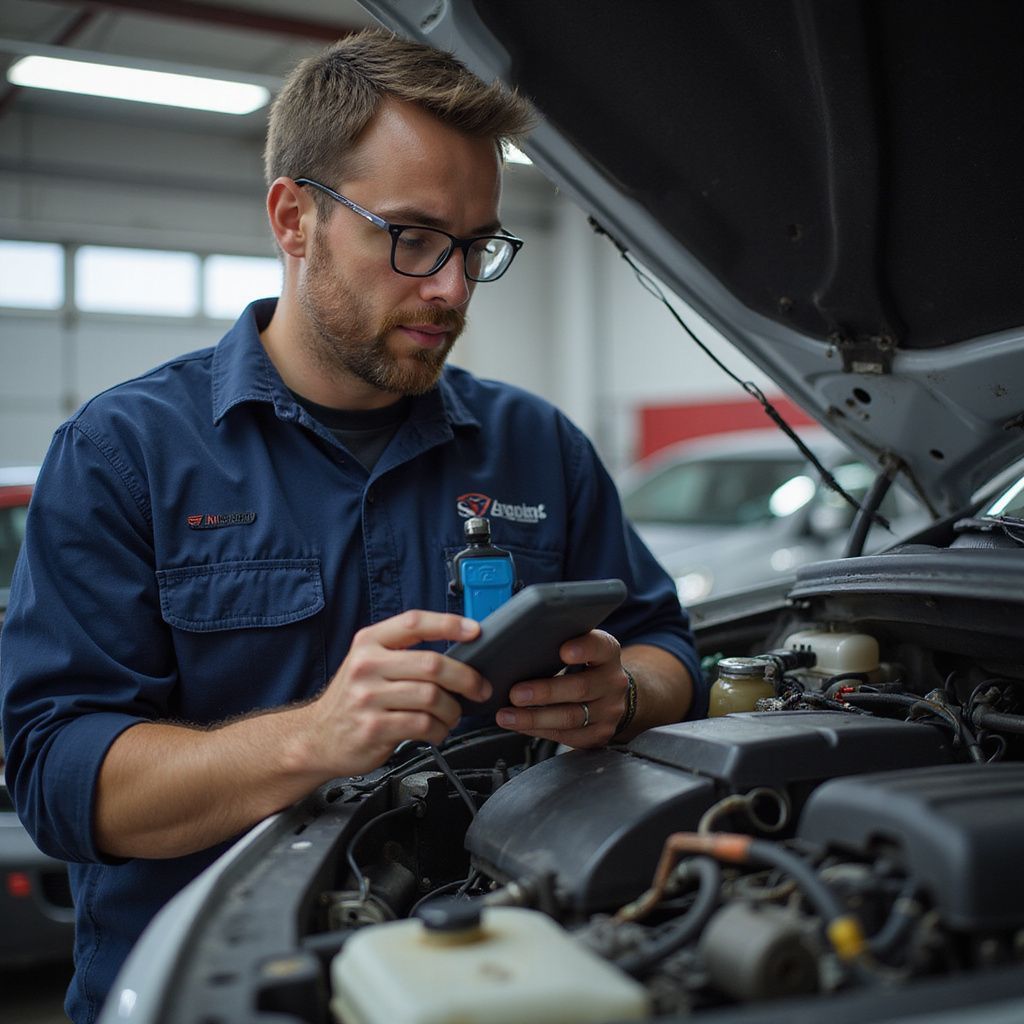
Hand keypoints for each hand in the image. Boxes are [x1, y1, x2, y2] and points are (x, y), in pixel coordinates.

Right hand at [297, 611, 490, 776]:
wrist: (316, 736)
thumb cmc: (353, 699)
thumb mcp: (368, 662)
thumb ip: (403, 652)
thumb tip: (457, 650)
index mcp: (369, 642)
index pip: (414, 622)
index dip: (448, 624)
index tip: (474, 631)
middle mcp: (367, 665)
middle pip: (432, 664)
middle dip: (466, 678)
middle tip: (479, 688)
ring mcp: (369, 698)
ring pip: (432, 697)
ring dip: (453, 710)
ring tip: (452, 715)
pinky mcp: (374, 728)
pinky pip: (423, 725)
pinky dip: (440, 730)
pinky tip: (437, 731)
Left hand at [494, 629, 627, 748]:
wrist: (610, 694)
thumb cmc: (584, 665)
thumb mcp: (580, 646)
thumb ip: (560, 643)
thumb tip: (516, 648)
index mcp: (608, 653)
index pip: (600, 647)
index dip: (584, 649)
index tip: (563, 651)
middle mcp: (613, 682)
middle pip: (580, 688)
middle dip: (545, 692)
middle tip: (516, 693)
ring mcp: (609, 711)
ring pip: (570, 718)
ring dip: (534, 718)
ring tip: (507, 715)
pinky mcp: (599, 734)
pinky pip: (566, 736)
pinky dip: (538, 731)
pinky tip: (520, 725)